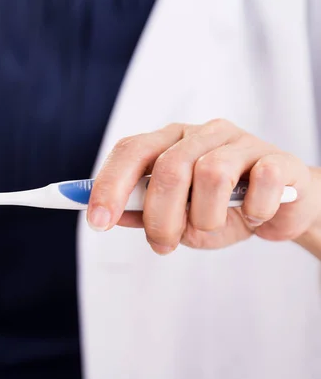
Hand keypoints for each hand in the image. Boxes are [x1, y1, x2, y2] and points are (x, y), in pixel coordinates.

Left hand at [87, 119, 320, 254]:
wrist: (280, 209)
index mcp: (168, 142)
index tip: (97, 221)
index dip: (110, 185)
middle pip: (168, 168)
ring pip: (211, 174)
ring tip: (213, 226)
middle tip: (164, 244)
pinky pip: (260, 181)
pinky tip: (254, 216)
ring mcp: (240, 141)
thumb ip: (144, 213)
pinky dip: (253, 211)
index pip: (130, 151)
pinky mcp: (277, 157)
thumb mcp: (177, 217)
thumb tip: (110, 215)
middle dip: (160, 217)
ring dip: (205, 217)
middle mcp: (200, 134)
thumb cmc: (221, 210)